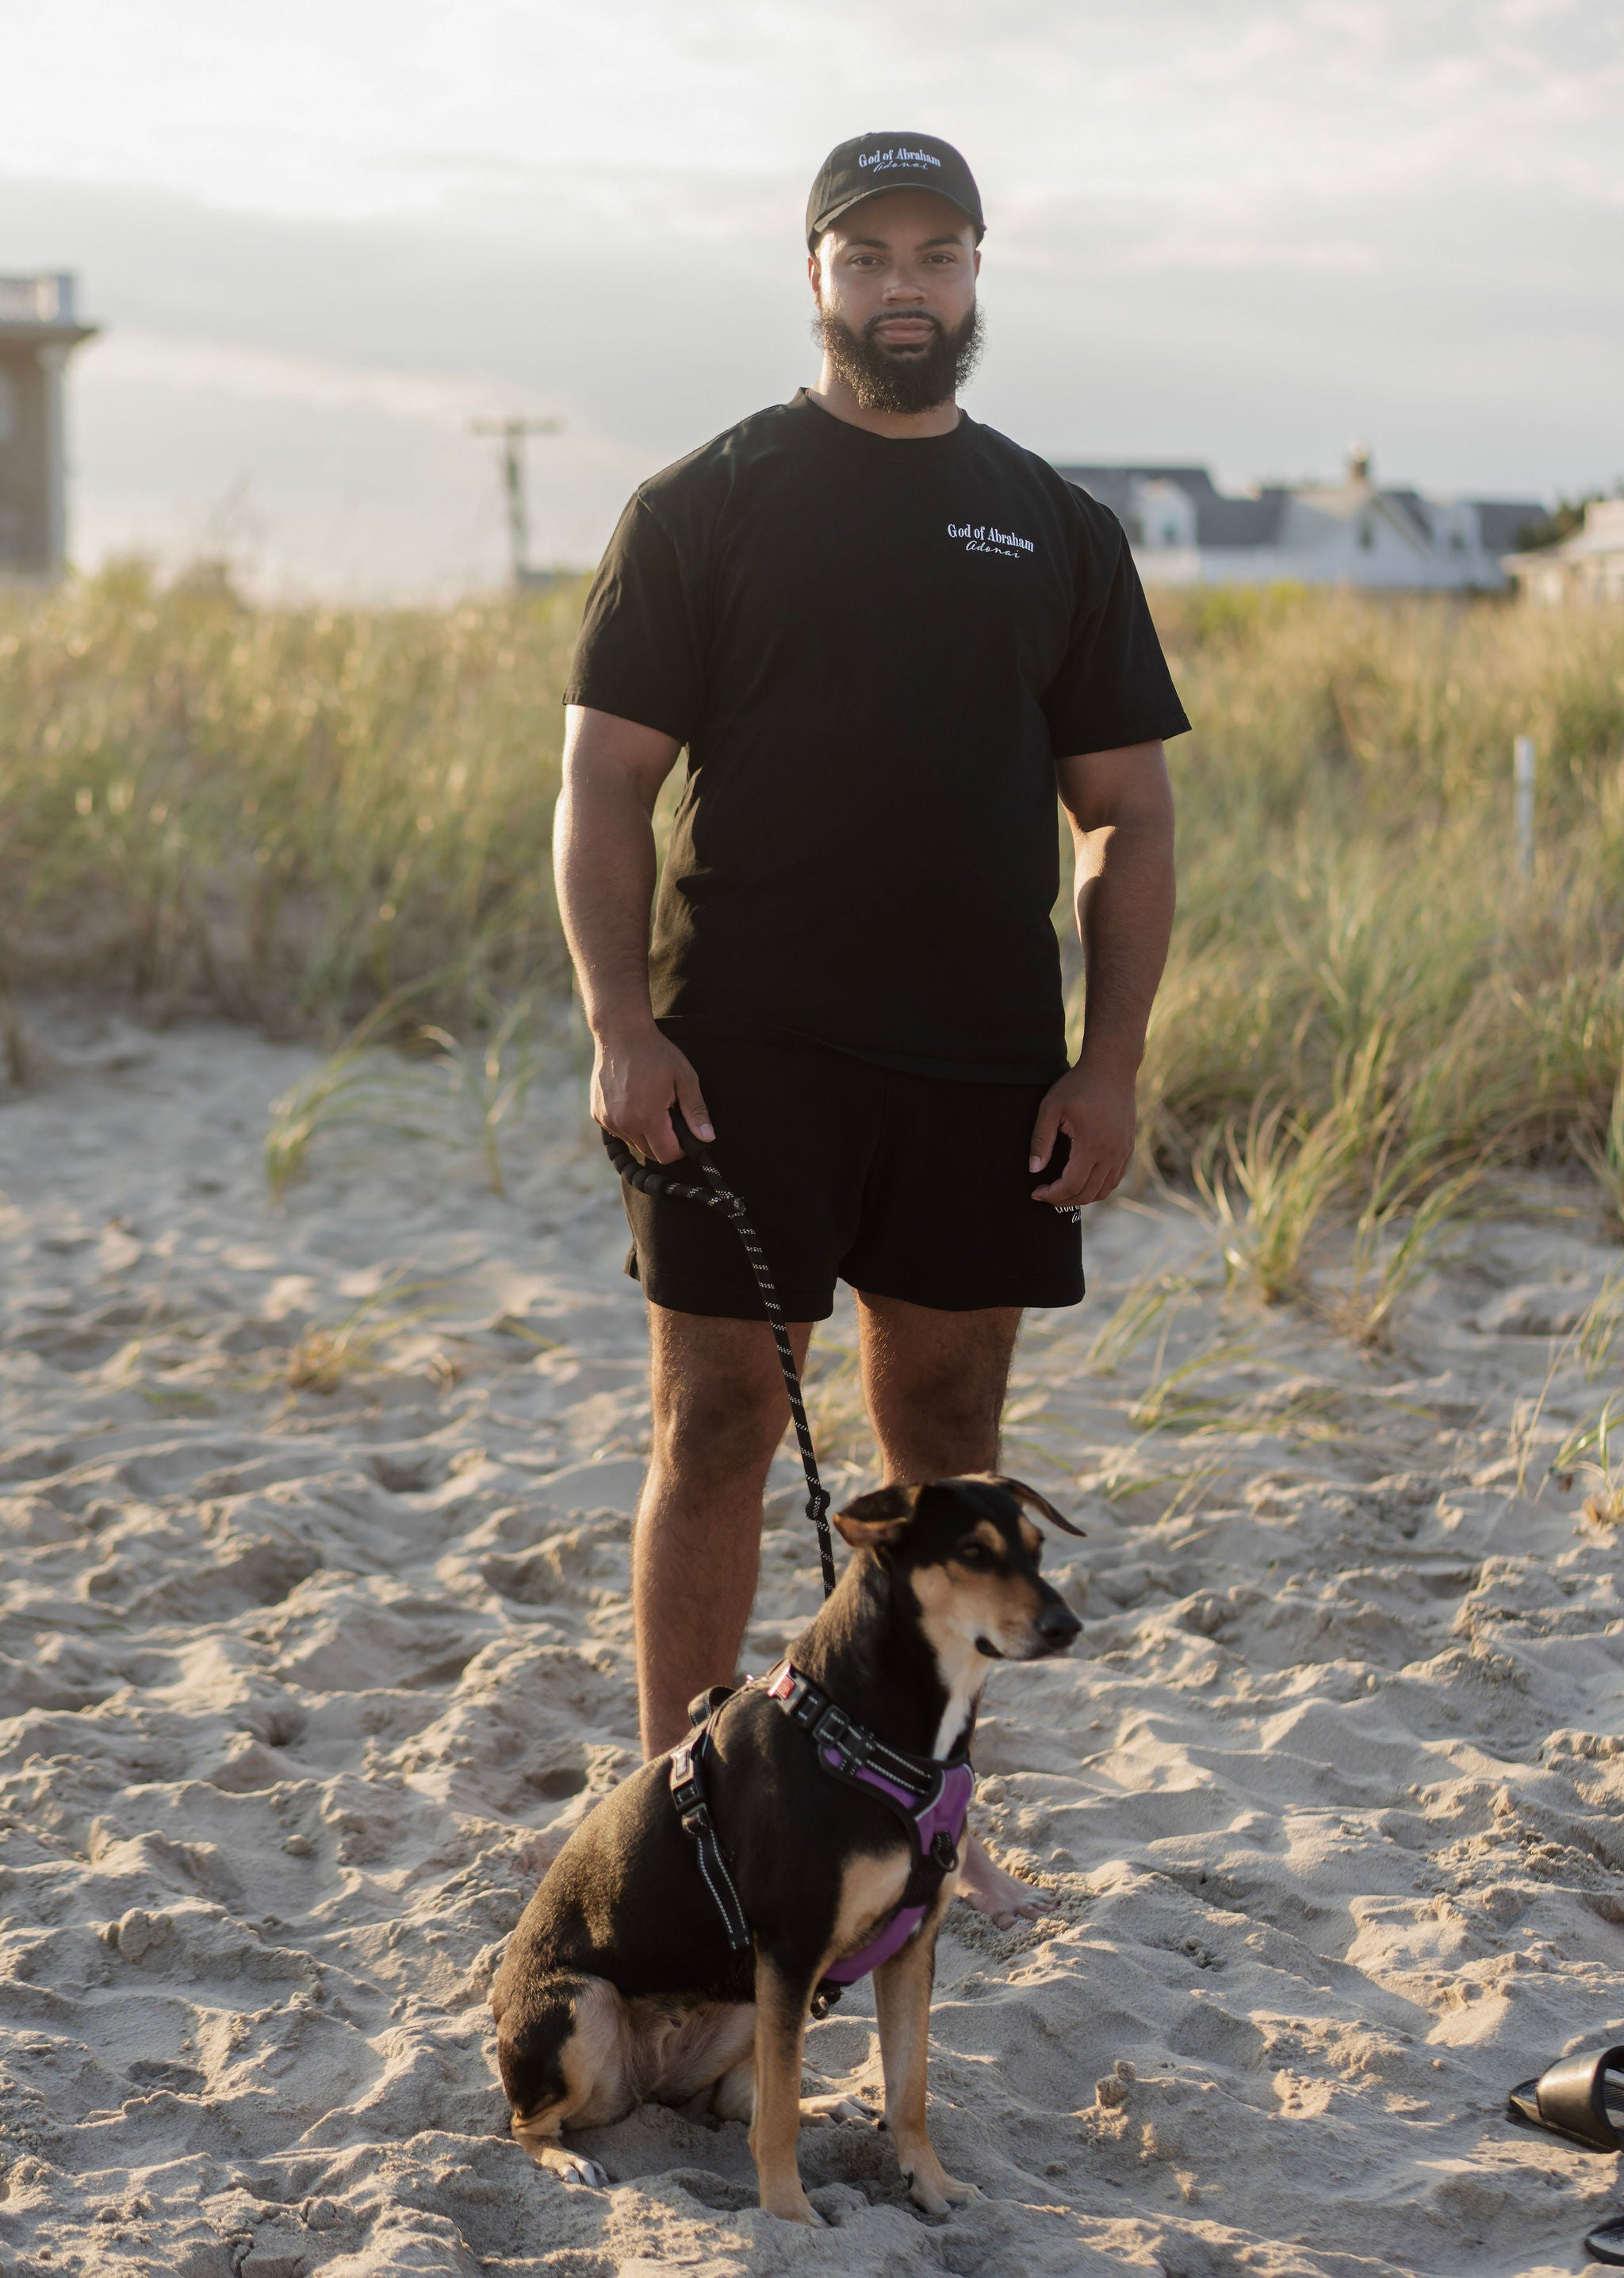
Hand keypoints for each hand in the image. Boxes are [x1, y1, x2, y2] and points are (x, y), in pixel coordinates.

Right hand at [591, 1025, 713, 1163]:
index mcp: (647, 1117)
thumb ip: (696, 1112)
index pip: (667, 1156)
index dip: (680, 1148)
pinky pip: (618, 1131)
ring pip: (633, 1143)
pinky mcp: (597, 1114)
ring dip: (645, 1132)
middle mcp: (624, 1123)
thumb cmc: (655, 1053)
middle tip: (669, 1114)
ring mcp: (607, 1119)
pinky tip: (633, 1100)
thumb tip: (707, 1138)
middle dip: (664, 1141)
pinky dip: (629, 1123)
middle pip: (650, 1153)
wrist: (621, 1032)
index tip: (683, 1131)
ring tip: (650, 1103)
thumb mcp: (684, 1079)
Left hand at [1029, 1057, 1136, 1205]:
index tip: (1036, 1192)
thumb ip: (1041, 1140)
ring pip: (1104, 1190)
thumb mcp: (1051, 1108)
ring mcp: (1123, 1151)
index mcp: (1092, 1144)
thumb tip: (1034, 1169)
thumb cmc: (1078, 1085)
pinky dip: (1098, 1188)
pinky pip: (1115, 1179)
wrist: (1112, 1068)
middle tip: (1045, 1195)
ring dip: (1082, 1197)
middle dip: (1064, 1200)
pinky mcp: (1128, 1147)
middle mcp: (1112, 1153)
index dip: (1052, 1194)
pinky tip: (1082, 1182)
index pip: (1071, 1184)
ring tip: (1062, 1193)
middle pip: (1088, 1193)